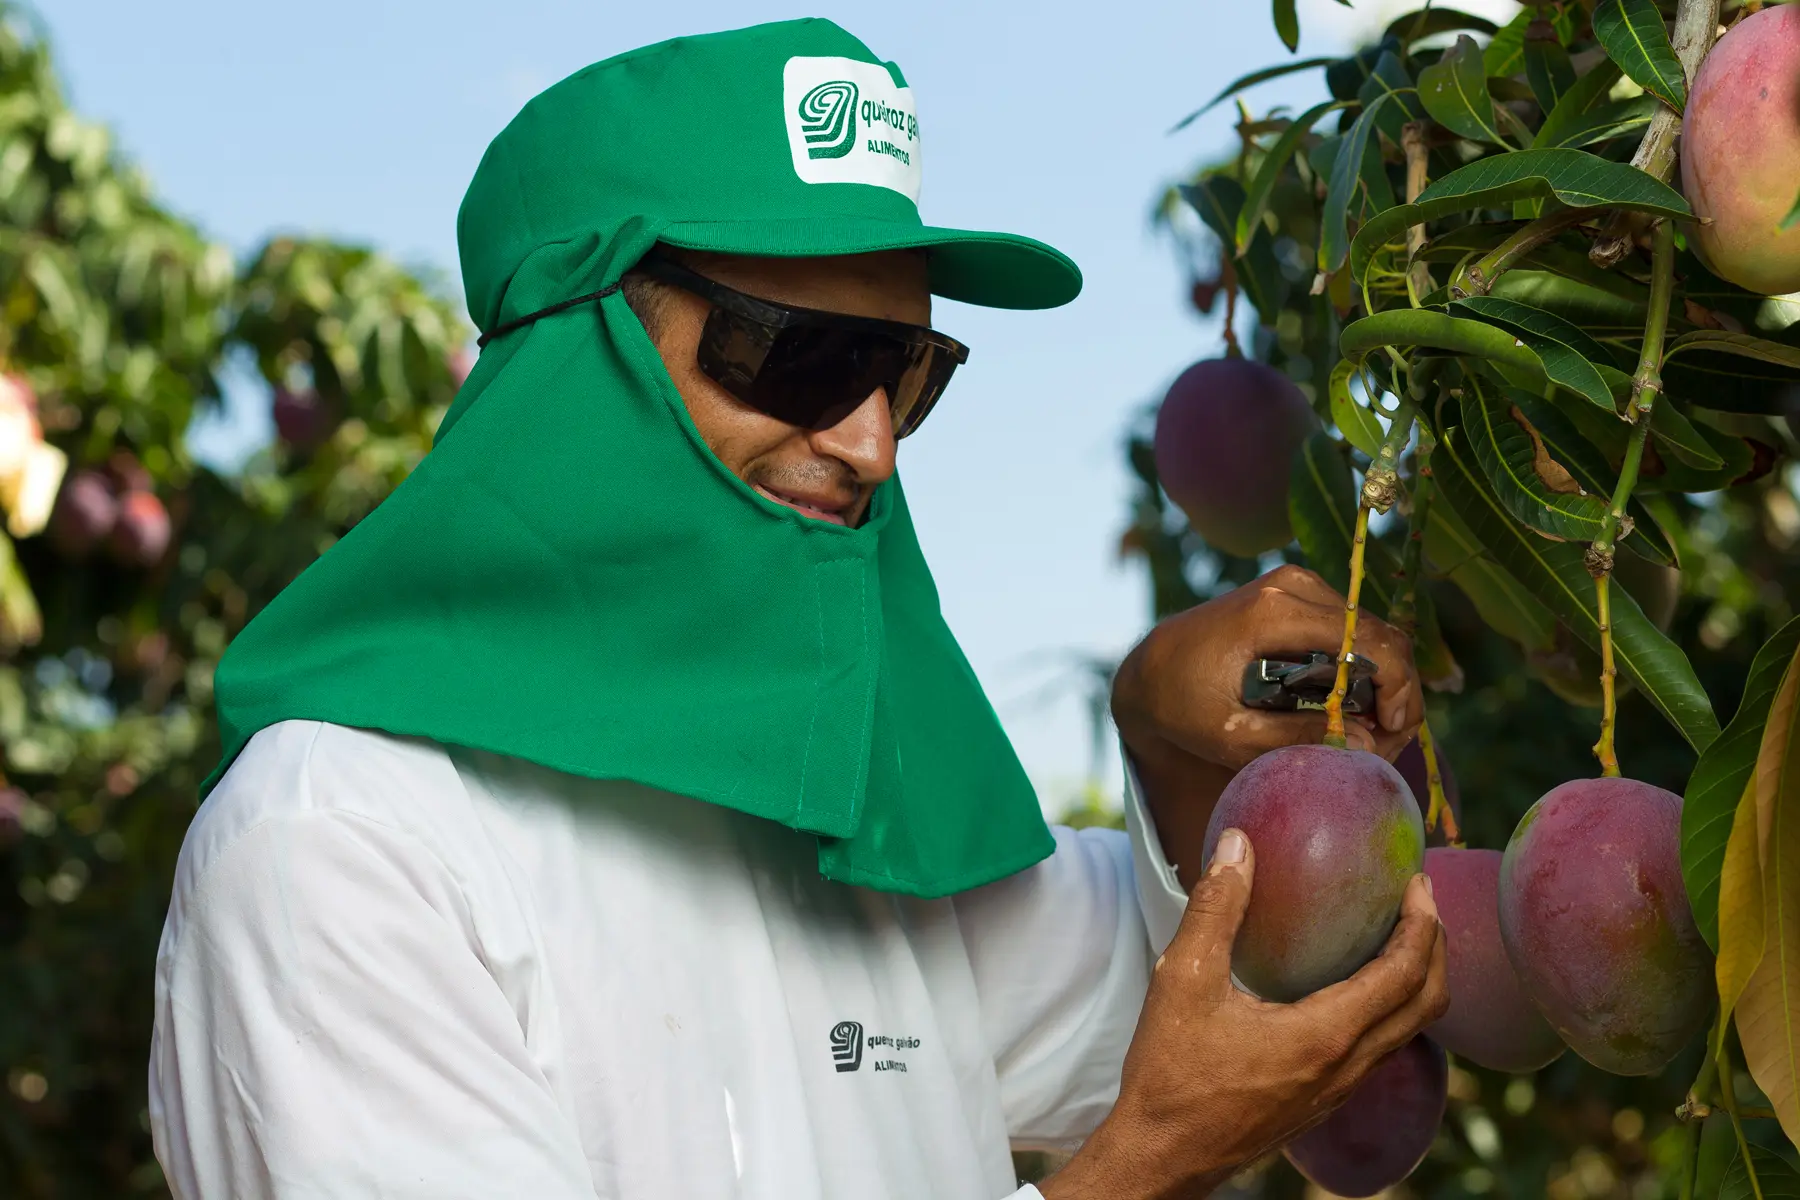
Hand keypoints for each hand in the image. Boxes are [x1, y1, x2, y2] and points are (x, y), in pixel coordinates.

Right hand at [1038, 831, 1448, 1199]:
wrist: (1162, 1156)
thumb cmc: (1170, 1074)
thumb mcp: (1184, 980)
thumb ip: (1216, 909)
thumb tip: (1238, 845)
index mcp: (1325, 1036)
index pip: (1404, 974)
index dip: (1422, 923)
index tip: (1419, 881)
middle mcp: (1346, 1067)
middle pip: (1427, 1004)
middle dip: (1434, 946)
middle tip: (1418, 900)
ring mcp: (1339, 1091)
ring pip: (1407, 1031)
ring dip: (1416, 979)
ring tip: (1394, 934)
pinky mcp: (1324, 1102)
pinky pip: (1381, 1049)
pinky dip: (1389, 1007)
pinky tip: (1352, 984)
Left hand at [1112, 563, 1423, 771]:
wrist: (1150, 668)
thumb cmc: (1181, 705)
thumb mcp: (1230, 735)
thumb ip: (1296, 737)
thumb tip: (1366, 741)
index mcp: (1273, 612)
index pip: (1366, 640)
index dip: (1396, 686)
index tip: (1391, 731)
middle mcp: (1291, 586)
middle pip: (1379, 633)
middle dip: (1397, 690)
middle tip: (1387, 741)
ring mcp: (1296, 584)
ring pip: (1373, 630)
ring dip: (1385, 680)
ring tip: (1371, 731)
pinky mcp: (1298, 592)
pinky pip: (1354, 628)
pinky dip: (1366, 666)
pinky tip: (1355, 708)